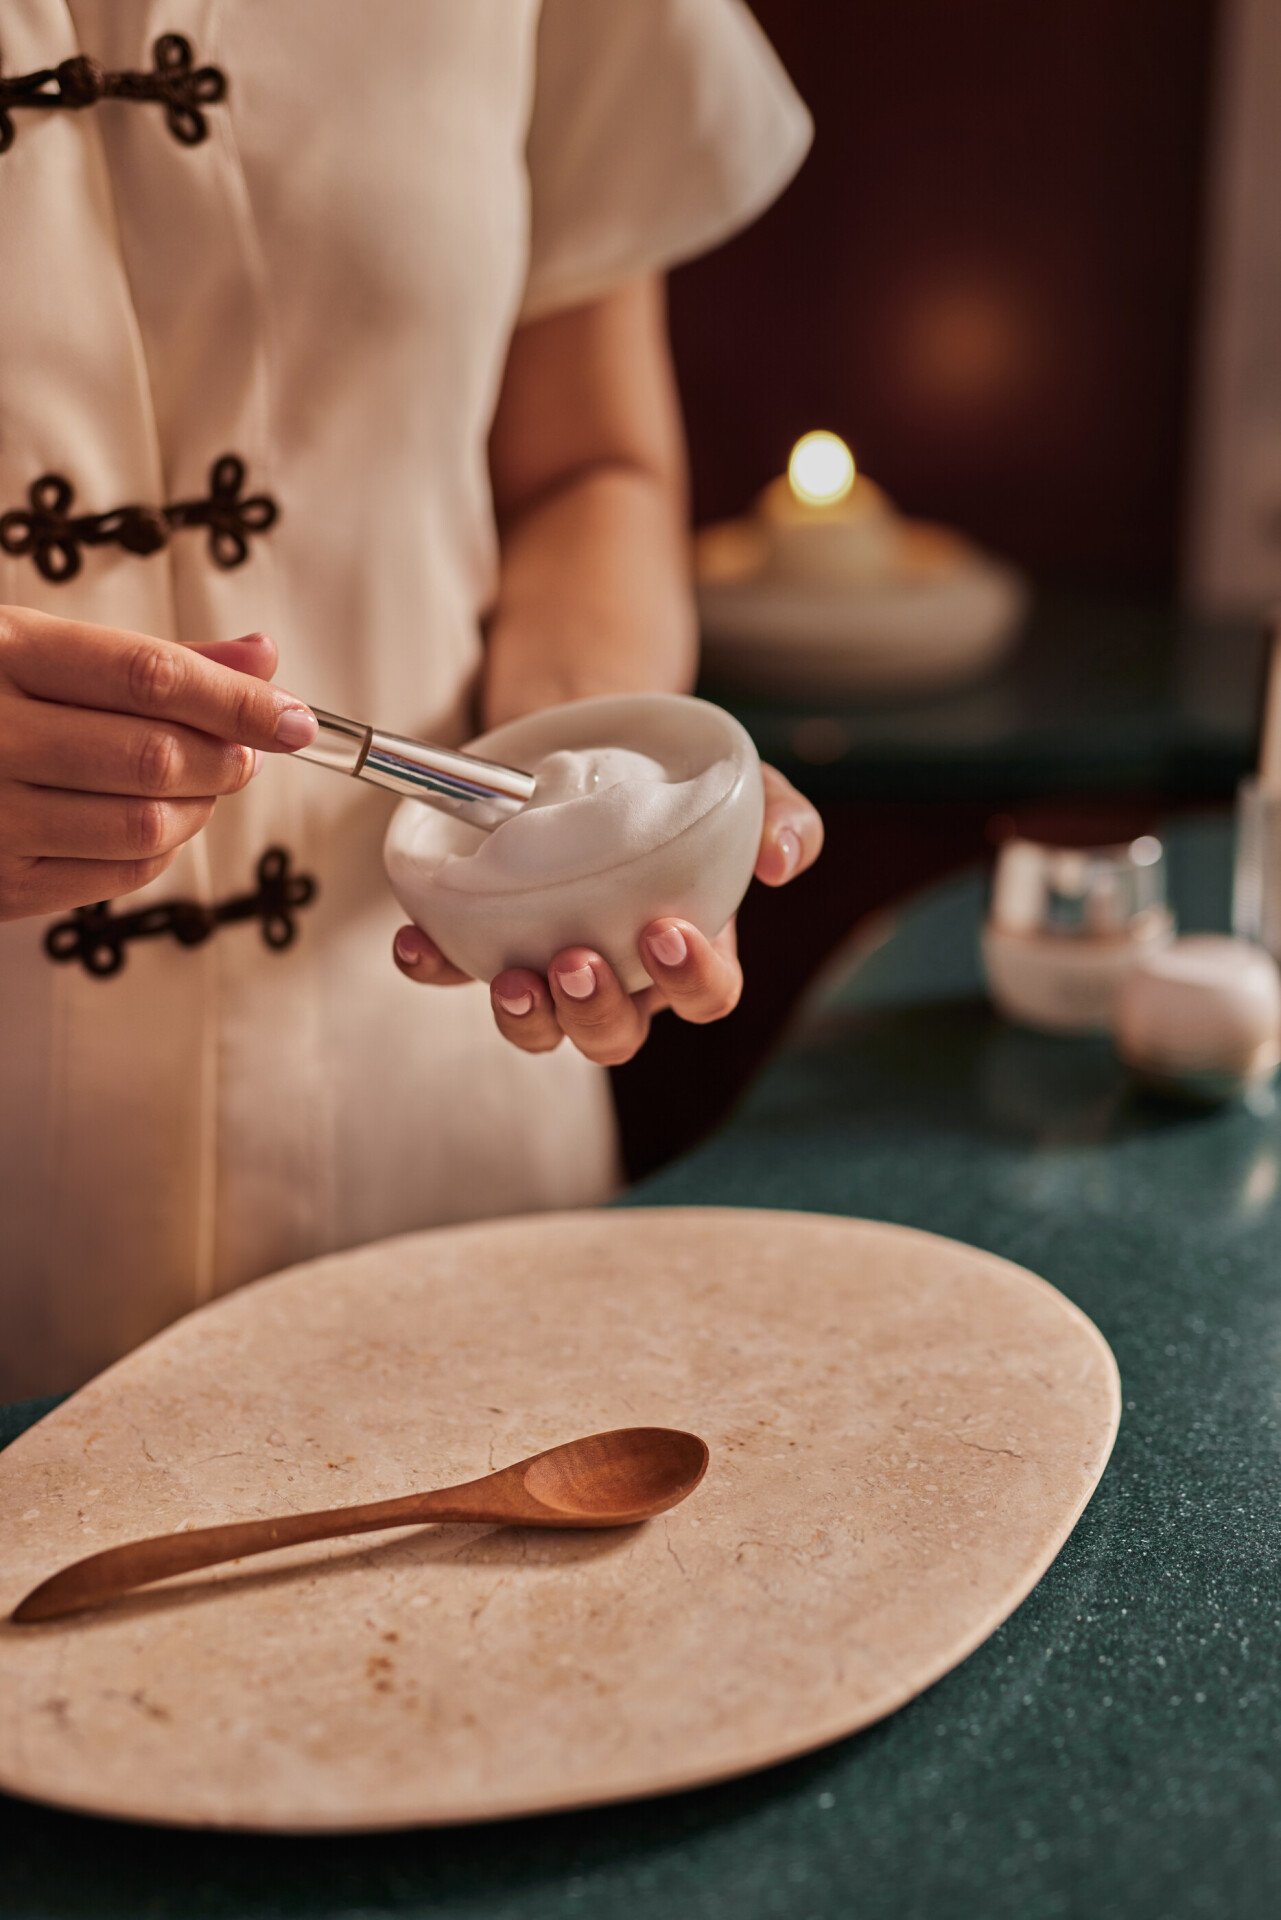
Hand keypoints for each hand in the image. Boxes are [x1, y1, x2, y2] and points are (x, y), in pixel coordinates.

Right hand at [0, 607, 317, 921]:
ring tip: (204, 782)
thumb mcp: (38, 647)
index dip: (239, 701)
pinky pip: (117, 873)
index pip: (150, 677)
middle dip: (225, 757)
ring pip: (144, 824)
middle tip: (249, 749)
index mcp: (1, 652)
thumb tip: (263, 657)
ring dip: (201, 808)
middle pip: (154, 756)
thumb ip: (154, 659)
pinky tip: (159, 820)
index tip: (296, 718)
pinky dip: (162, 849)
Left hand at [392, 763, 822, 1063]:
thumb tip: (781, 863)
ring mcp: (547, 963)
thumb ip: (783, 817)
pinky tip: (415, 942)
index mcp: (688, 951)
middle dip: (596, 1014)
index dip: (692, 982)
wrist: (598, 735)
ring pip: (541, 1030)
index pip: (705, 997)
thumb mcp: (742, 786)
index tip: (667, 933)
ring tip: (512, 977)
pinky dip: (433, 966)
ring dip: (525, 1018)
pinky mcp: (483, 938)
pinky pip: (455, 970)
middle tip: (578, 961)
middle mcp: (619, 975)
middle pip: (614, 1036)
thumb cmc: (680, 782)